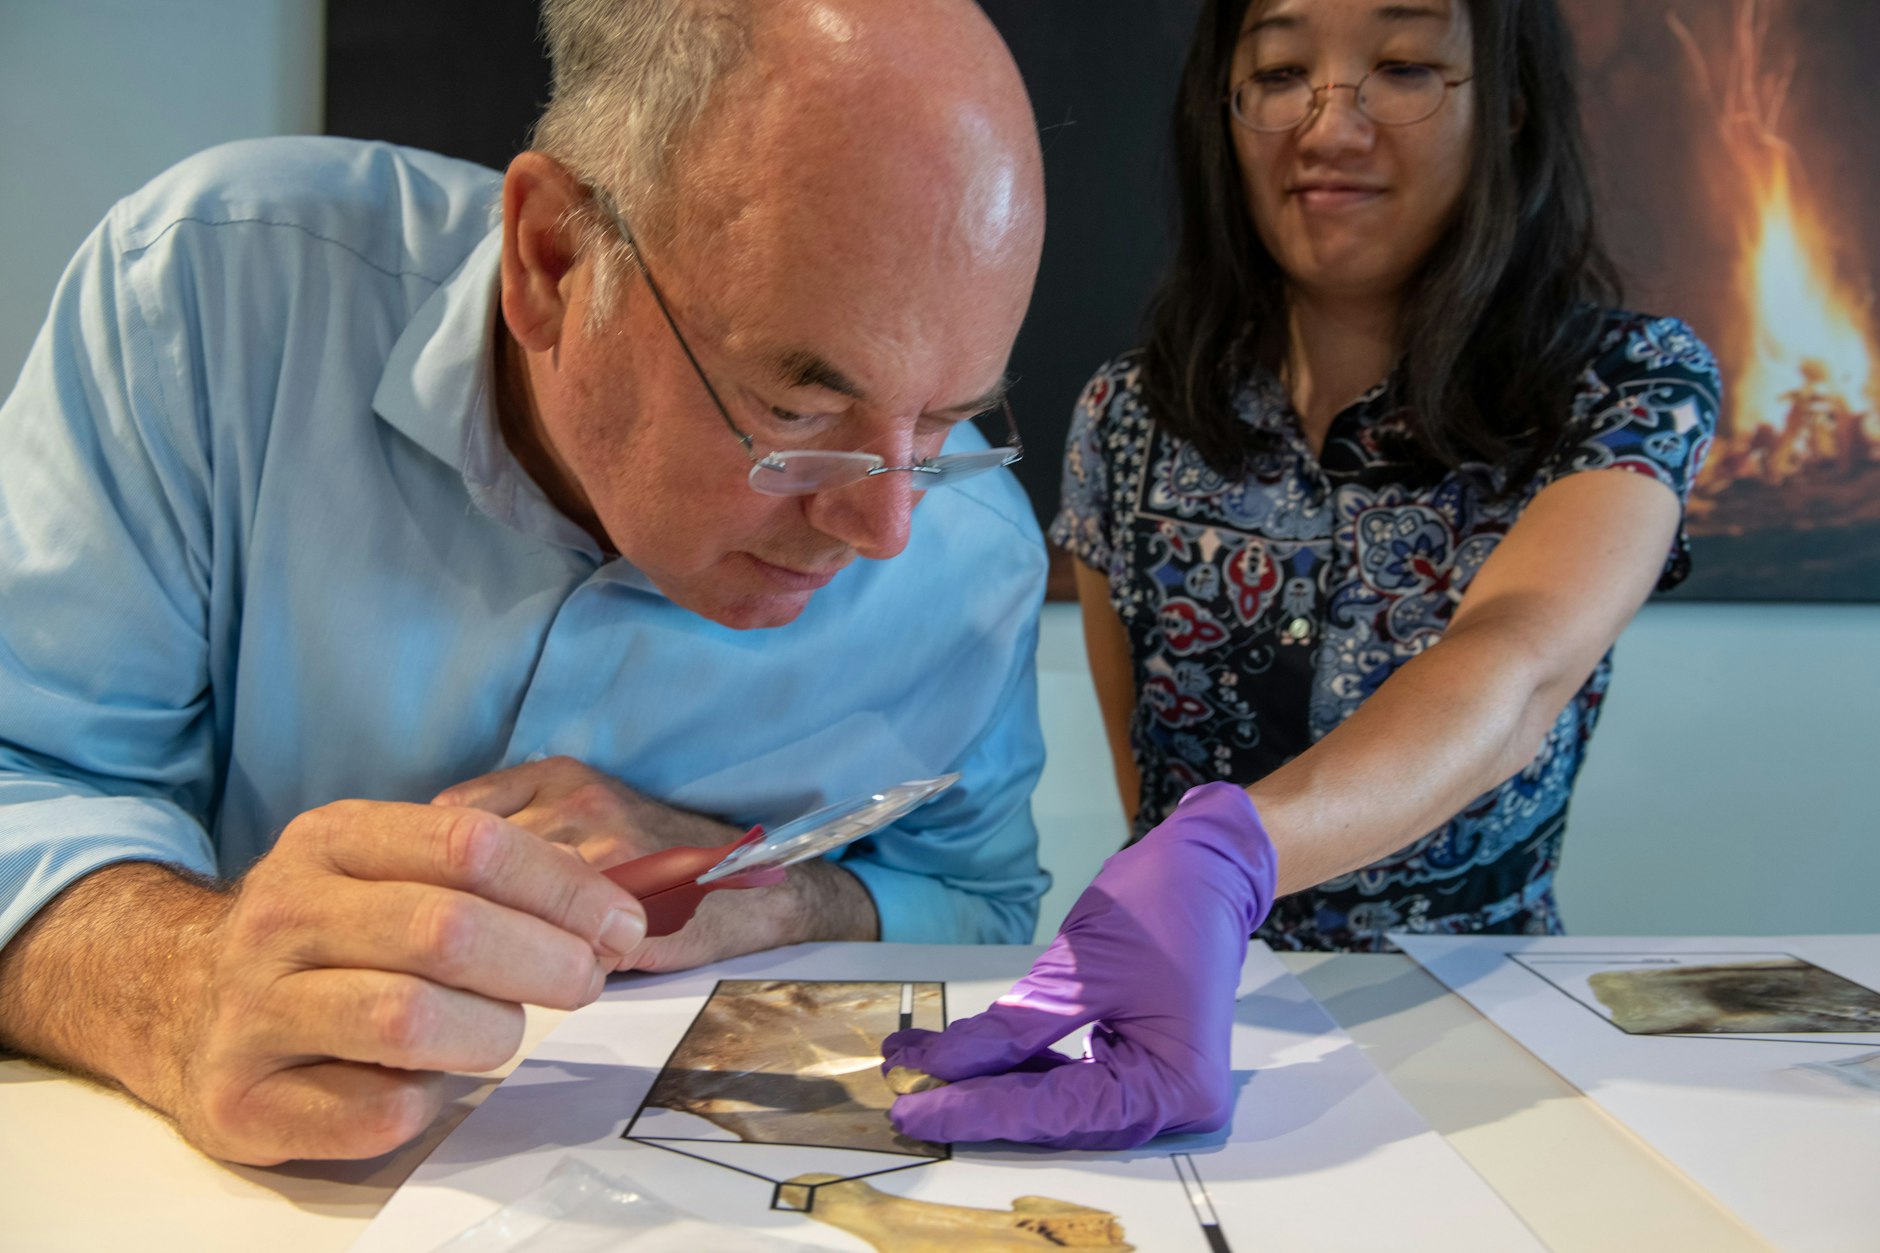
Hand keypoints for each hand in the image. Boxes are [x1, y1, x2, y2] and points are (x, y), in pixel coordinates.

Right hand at [176, 800, 644, 1162]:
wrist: (173, 999)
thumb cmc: (323, 936)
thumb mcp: (385, 871)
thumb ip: (485, 877)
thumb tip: (610, 907)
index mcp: (330, 842)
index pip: (470, 846)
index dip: (563, 887)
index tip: (621, 923)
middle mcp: (282, 914)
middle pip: (449, 930)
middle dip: (545, 960)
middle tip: (586, 981)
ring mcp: (253, 1008)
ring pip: (410, 1019)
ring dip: (489, 1032)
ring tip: (499, 1033)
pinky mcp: (242, 1097)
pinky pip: (374, 1110)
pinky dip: (427, 1101)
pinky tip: (424, 1082)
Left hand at [435, 756, 879, 971]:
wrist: (752, 884)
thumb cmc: (657, 855)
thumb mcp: (583, 810)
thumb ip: (516, 827)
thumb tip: (427, 878)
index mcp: (558, 774)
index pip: (447, 820)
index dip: (436, 871)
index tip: (441, 898)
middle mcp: (577, 804)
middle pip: (467, 869)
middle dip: (460, 913)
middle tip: (464, 946)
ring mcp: (605, 856)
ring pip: (505, 912)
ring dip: (499, 946)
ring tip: (515, 962)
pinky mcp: (628, 913)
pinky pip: (554, 951)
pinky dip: (547, 969)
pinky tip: (562, 971)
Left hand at [882, 782, 1275, 1149]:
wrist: (1207, 865)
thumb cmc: (1160, 907)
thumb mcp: (1078, 970)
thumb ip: (1012, 1029)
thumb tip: (938, 1065)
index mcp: (1175, 1089)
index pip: (1060, 1113)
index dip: (980, 1111)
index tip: (913, 1107)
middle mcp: (1170, 1105)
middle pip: (1056, 1117)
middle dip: (976, 1099)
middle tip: (901, 1091)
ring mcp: (1152, 1086)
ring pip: (1053, 1099)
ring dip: (984, 1081)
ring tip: (913, 1061)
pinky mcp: (1131, 1063)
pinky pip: (1064, 1075)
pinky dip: (1013, 1063)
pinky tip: (954, 1052)